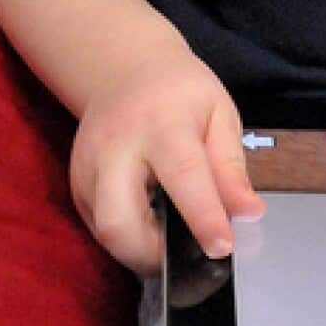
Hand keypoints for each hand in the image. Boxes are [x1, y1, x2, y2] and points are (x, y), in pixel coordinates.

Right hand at [69, 43, 264, 274]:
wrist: (125, 71)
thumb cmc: (181, 94)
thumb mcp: (220, 116)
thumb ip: (231, 168)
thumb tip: (248, 213)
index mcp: (161, 125)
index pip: (183, 177)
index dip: (204, 218)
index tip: (222, 247)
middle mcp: (114, 149)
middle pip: (120, 221)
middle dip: (156, 254)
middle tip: (190, 254)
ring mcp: (88, 169)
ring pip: (106, 233)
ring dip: (142, 252)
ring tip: (173, 241)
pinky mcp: (77, 186)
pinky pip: (99, 229)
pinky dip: (129, 241)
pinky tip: (152, 227)